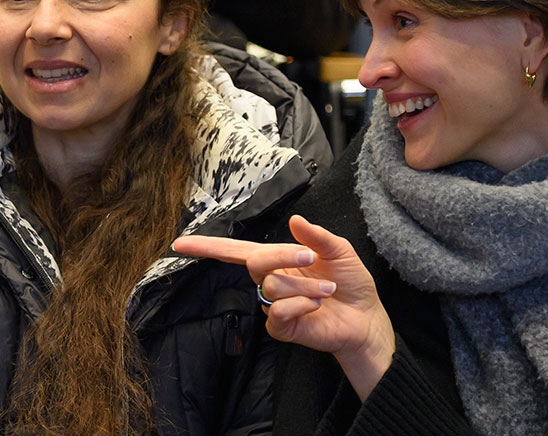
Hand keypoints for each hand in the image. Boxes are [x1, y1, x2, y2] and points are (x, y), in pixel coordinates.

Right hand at [173, 215, 394, 399]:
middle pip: (253, 263)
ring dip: (305, 285)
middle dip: (281, 256)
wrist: (366, 318)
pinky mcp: (281, 328)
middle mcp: (270, 280)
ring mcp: (273, 305)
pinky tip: (316, 305)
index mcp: (277, 259)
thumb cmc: (351, 283)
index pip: (235, 252)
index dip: (207, 247)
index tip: (180, 244)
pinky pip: (277, 312)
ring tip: (327, 290)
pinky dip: (300, 304)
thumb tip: (295, 220)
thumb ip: (316, 236)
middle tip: (310, 258)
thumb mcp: (339, 251)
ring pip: (272, 287)